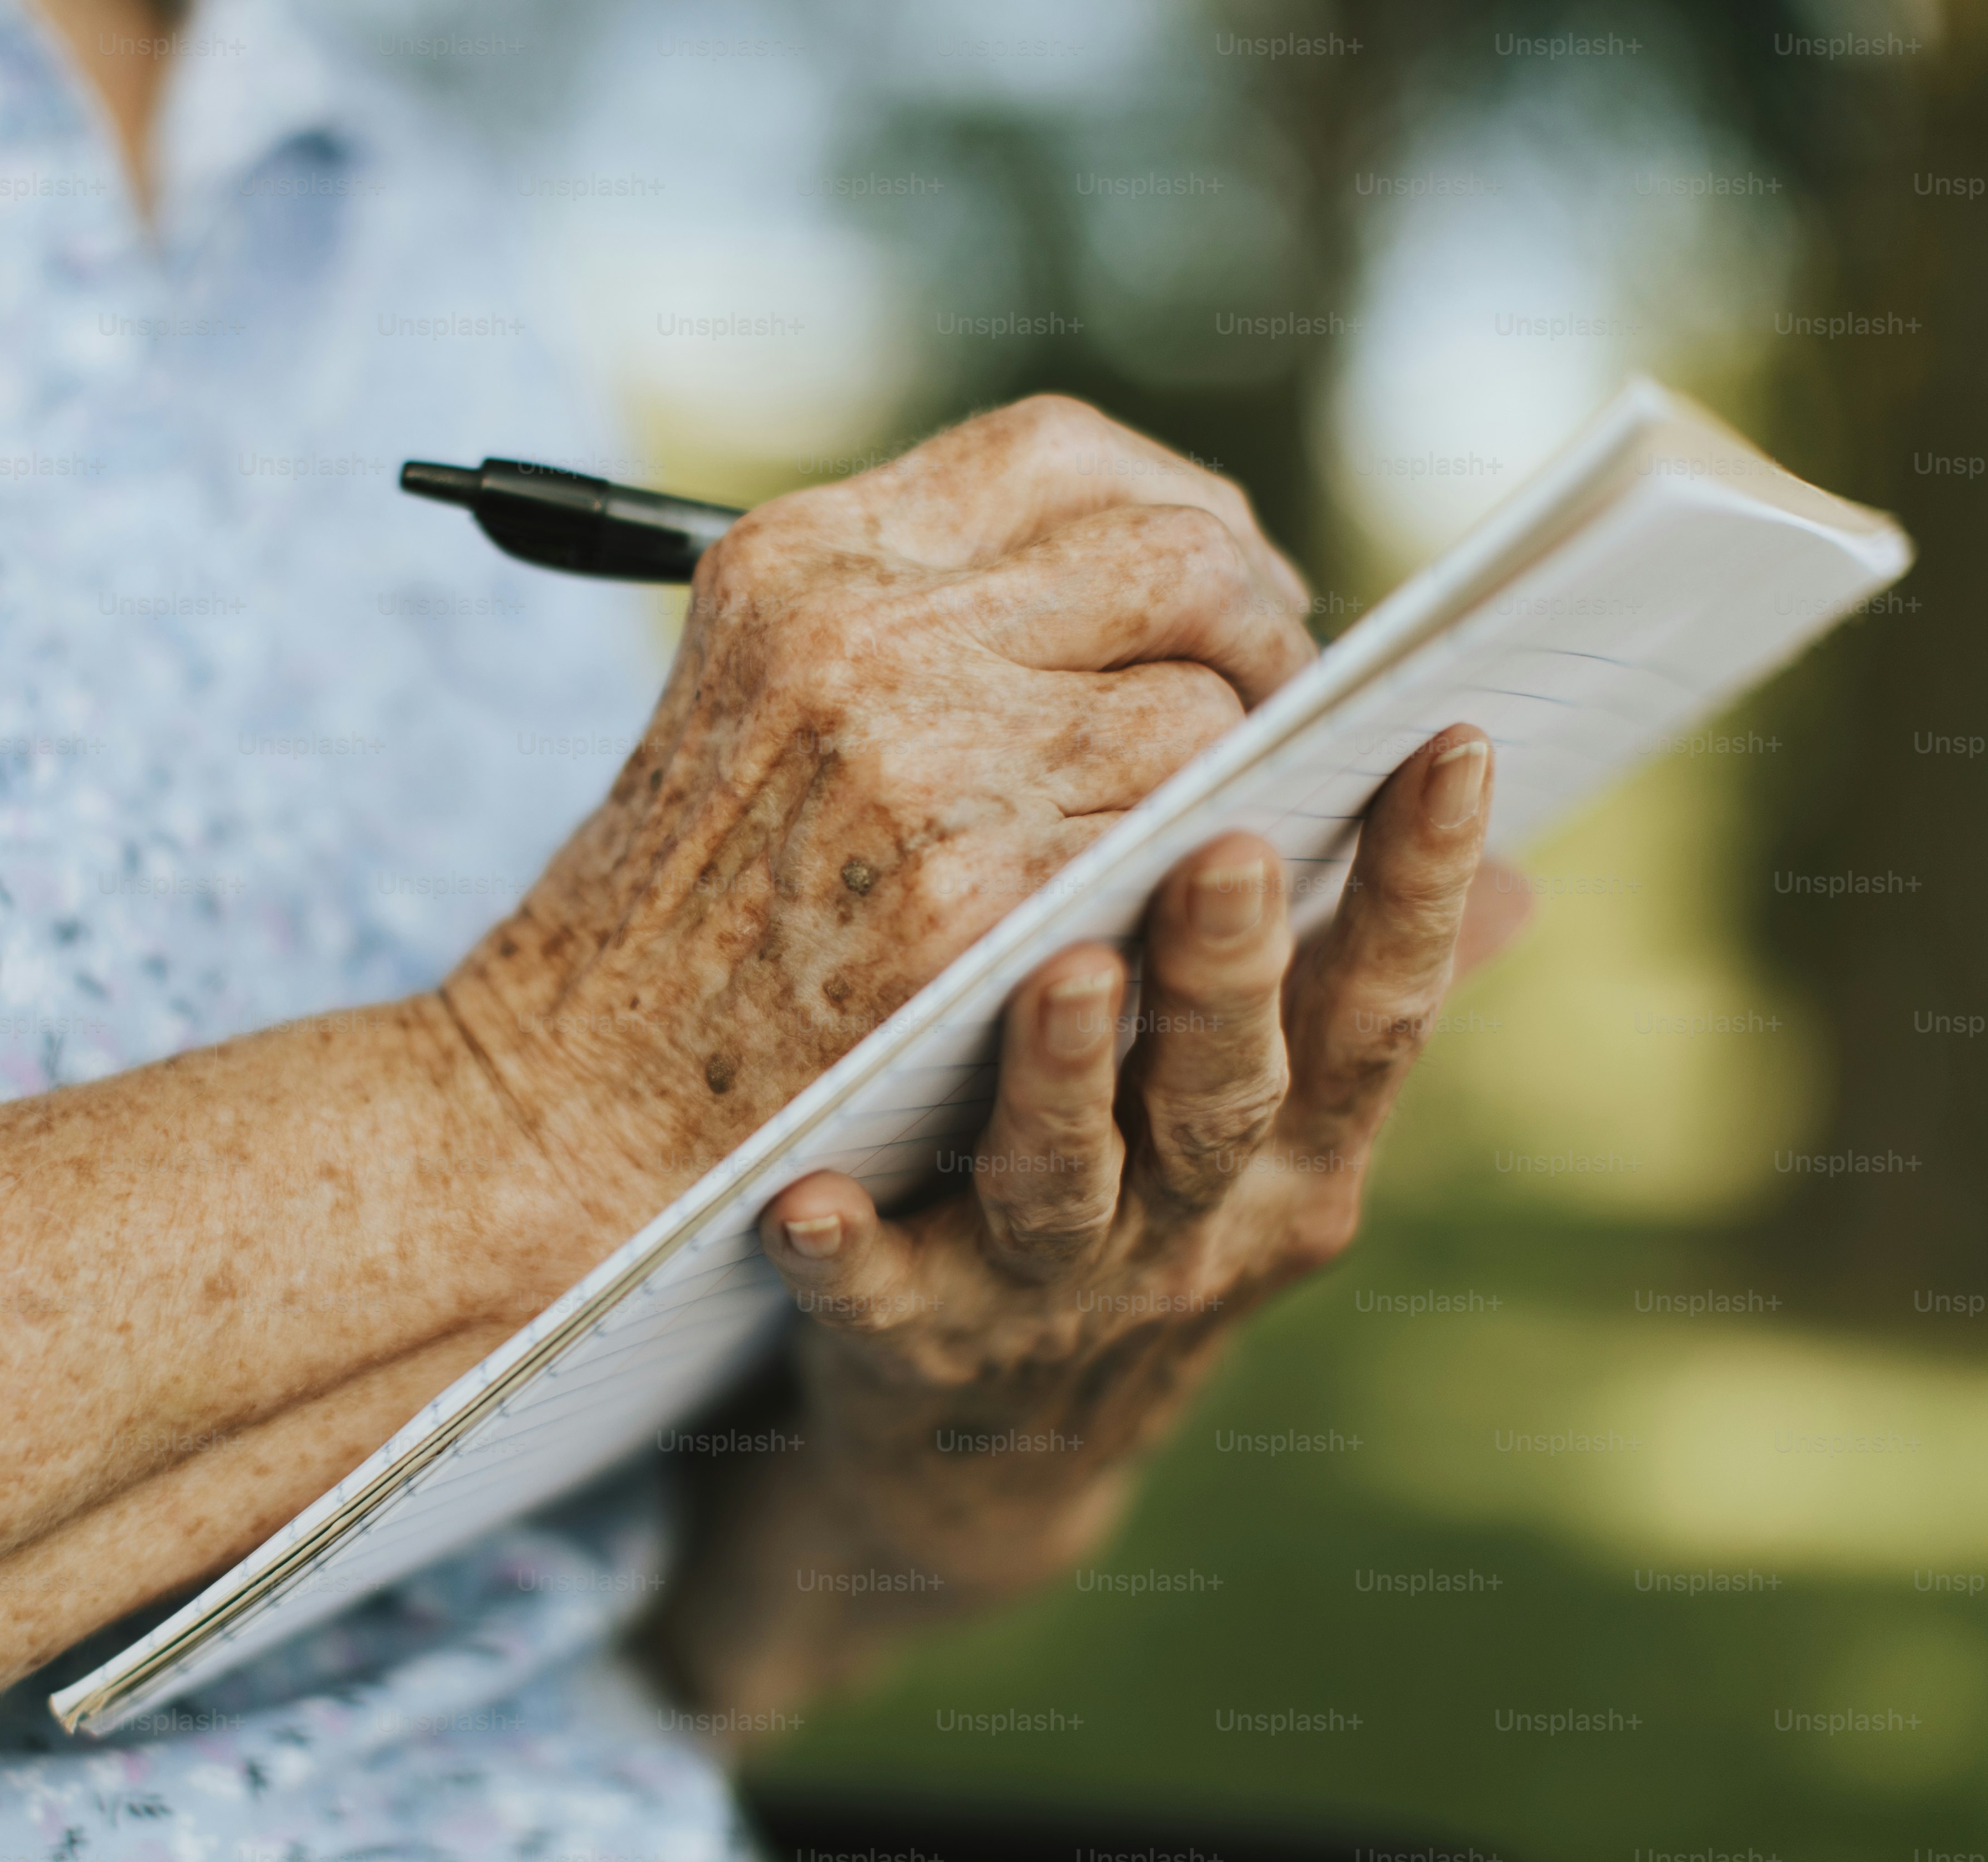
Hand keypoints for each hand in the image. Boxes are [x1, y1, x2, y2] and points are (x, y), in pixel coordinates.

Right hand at [444, 397, 1317, 1245]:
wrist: (565, 1101)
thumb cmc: (677, 915)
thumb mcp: (761, 698)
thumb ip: (924, 617)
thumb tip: (1172, 573)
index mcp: (802, 557)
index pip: (1062, 450)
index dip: (1183, 505)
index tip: (1229, 579)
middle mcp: (857, 628)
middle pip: (1172, 554)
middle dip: (1263, 628)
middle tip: (1280, 708)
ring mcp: (917, 760)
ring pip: (1202, 707)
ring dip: (1244, 773)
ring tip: (1222, 832)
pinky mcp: (969, 902)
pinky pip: (1182, 846)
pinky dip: (1202, 881)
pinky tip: (1177, 916)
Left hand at [748, 724, 1523, 1590]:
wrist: (1003, 1469)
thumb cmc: (1148, 1227)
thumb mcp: (1271, 1140)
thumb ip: (1357, 1011)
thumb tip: (1513, 878)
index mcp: (1293, 1154)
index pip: (1375, 1009)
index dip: (1420, 888)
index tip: (1448, 743)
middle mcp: (1196, 1226)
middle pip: (1225, 1093)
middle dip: (1230, 975)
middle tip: (1228, 849)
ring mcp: (1057, 1293)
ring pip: (1066, 1186)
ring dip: (1065, 1086)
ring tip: (1061, 977)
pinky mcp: (920, 1345)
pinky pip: (880, 1298)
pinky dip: (848, 1255)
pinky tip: (804, 1203)